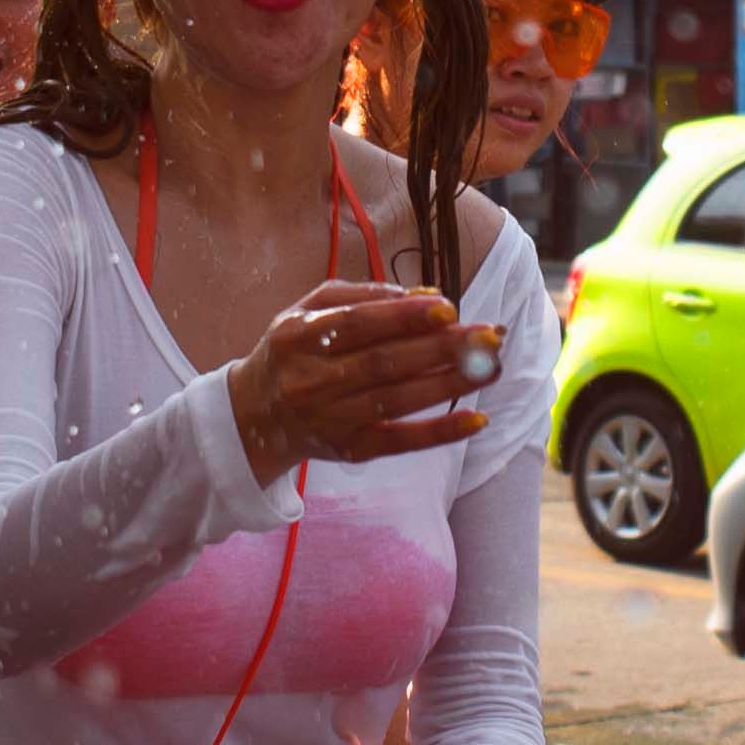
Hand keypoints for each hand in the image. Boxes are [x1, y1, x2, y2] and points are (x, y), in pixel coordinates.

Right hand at [228, 278, 490, 483]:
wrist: (254, 415)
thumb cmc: (294, 351)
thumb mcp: (309, 310)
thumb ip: (362, 296)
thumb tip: (426, 294)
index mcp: (299, 336)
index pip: (359, 324)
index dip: (405, 317)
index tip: (449, 308)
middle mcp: (312, 379)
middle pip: (385, 363)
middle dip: (442, 349)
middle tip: (490, 336)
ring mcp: (331, 419)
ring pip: (398, 400)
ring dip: (450, 384)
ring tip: (491, 367)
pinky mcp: (349, 450)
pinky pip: (400, 442)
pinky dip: (439, 432)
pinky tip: (476, 419)